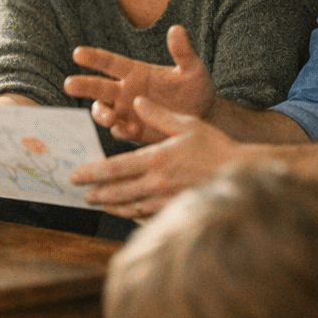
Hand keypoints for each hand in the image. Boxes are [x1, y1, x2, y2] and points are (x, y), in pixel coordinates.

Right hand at [64, 25, 214, 143]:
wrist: (206, 119)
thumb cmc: (197, 89)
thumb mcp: (193, 70)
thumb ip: (183, 52)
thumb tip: (177, 29)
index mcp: (136, 72)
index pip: (110, 63)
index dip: (94, 58)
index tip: (77, 53)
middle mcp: (126, 92)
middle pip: (98, 87)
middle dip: (83, 86)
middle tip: (69, 85)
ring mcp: (128, 113)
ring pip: (103, 111)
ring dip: (100, 113)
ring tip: (107, 115)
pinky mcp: (134, 132)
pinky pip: (120, 131)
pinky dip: (120, 130)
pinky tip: (127, 128)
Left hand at [70, 98, 243, 219]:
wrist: (241, 172)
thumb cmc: (214, 146)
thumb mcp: (186, 124)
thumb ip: (158, 115)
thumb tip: (136, 101)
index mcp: (157, 159)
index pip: (116, 168)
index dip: (93, 173)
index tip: (77, 175)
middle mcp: (158, 182)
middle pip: (118, 192)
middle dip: (97, 193)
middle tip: (82, 194)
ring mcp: (166, 200)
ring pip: (130, 207)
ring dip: (111, 206)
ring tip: (98, 204)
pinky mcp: (175, 210)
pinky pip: (148, 217)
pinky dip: (133, 216)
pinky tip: (125, 213)